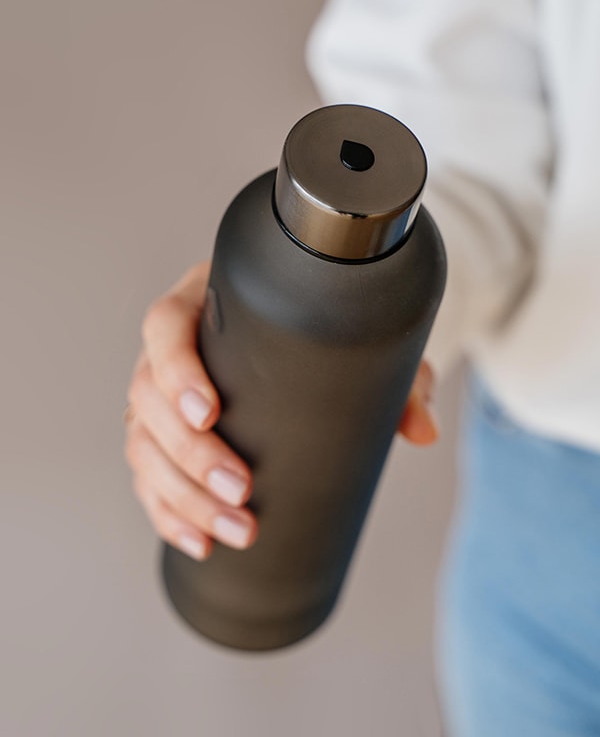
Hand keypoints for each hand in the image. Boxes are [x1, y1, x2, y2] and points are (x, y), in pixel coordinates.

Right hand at [124, 262, 437, 561]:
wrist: (306, 335)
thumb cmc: (325, 330)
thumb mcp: (362, 341)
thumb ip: (395, 377)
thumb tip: (423, 431)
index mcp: (207, 303)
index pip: (166, 326)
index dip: (177, 370)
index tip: (211, 413)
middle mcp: (173, 349)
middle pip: (146, 396)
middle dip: (190, 456)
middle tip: (241, 491)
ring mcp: (162, 394)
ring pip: (142, 444)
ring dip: (181, 496)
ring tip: (232, 531)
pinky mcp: (164, 436)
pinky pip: (146, 475)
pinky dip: (167, 513)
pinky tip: (197, 542)